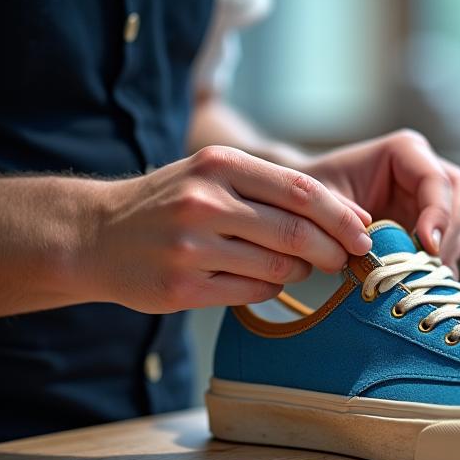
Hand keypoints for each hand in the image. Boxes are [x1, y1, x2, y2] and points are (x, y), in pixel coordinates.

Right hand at [86, 146, 372, 311]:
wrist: (94, 235)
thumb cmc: (169, 202)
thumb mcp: (212, 174)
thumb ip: (272, 189)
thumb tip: (347, 215)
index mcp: (219, 165)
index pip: (301, 190)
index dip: (342, 215)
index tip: (365, 232)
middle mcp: (203, 202)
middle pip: (295, 233)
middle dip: (331, 250)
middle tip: (345, 258)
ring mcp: (190, 247)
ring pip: (276, 268)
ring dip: (300, 273)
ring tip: (299, 268)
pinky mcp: (181, 288)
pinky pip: (251, 294)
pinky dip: (270, 290)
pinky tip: (265, 282)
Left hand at [300, 130, 459, 274]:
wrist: (306, 206)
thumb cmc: (311, 194)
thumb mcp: (320, 199)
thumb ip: (342, 215)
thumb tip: (370, 237)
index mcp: (404, 151)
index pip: (436, 180)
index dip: (438, 214)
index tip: (426, 246)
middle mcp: (425, 171)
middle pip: (459, 200)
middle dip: (448, 235)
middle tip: (429, 266)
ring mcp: (430, 199)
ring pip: (458, 226)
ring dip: (444, 254)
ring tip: (419, 278)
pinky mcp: (428, 226)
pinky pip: (446, 247)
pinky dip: (437, 267)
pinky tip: (418, 283)